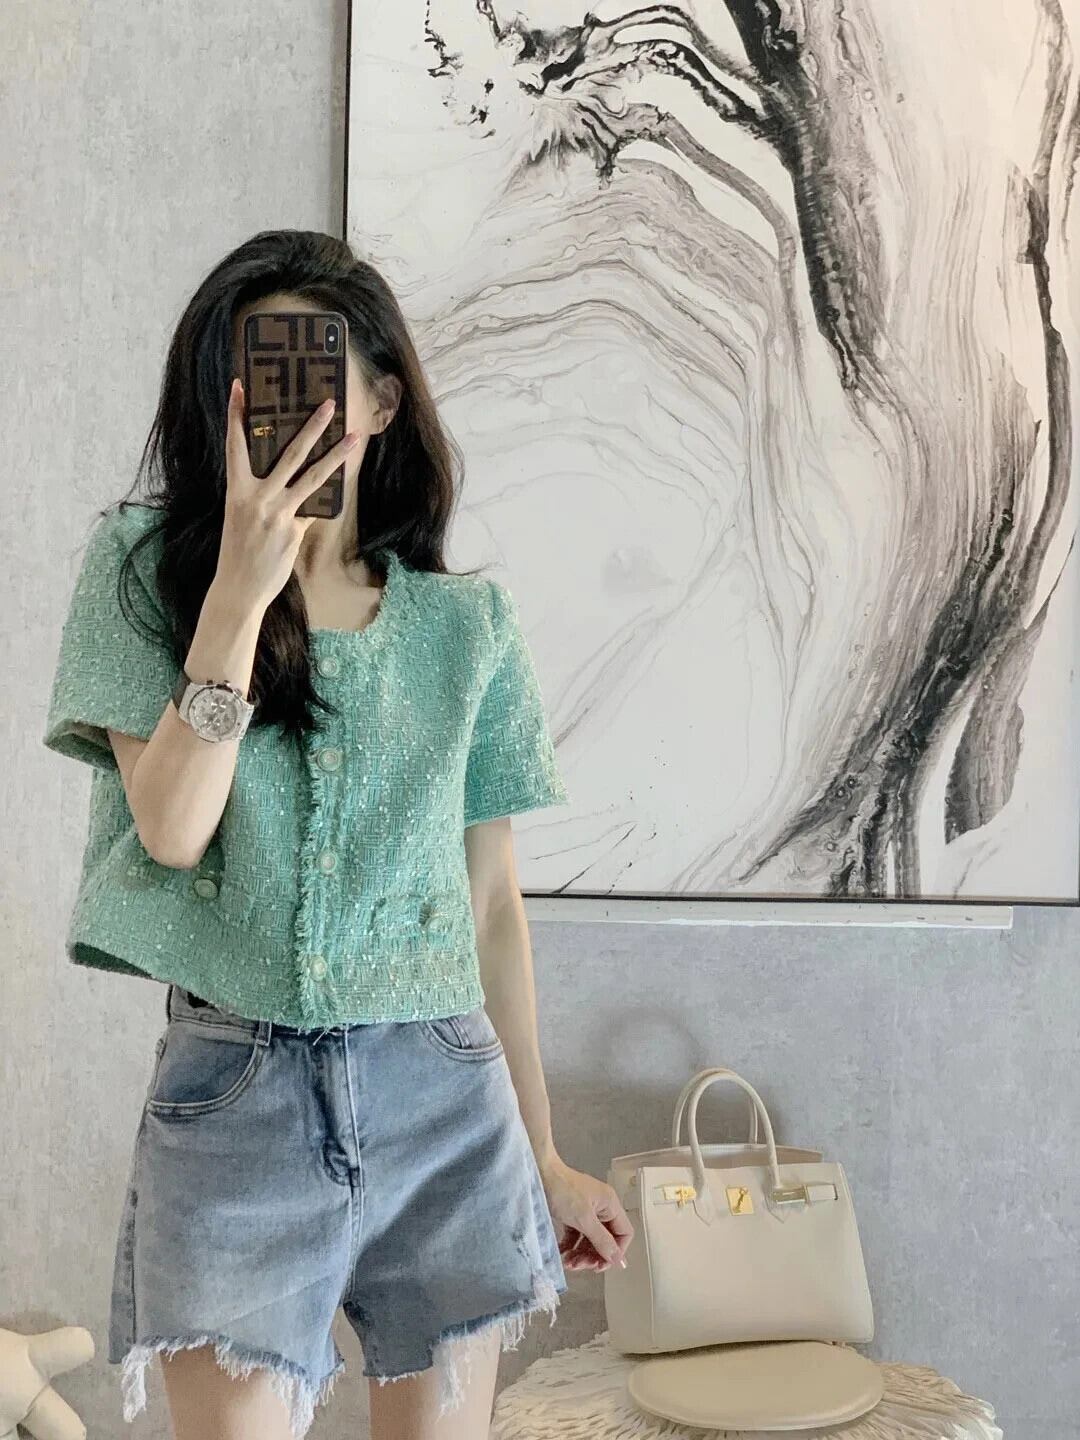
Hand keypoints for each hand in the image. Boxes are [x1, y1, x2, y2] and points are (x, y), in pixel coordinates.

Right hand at [214, 378, 361, 613]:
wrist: (239, 588)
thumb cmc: (238, 550)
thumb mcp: (241, 515)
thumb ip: (264, 494)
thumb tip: (291, 479)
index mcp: (237, 490)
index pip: (236, 445)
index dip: (236, 415)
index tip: (239, 387)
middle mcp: (257, 497)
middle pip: (288, 454)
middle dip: (310, 427)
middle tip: (328, 405)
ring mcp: (279, 514)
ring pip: (313, 478)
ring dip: (335, 456)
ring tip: (353, 438)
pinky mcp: (295, 530)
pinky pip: (313, 509)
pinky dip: (324, 501)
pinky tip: (339, 486)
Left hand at [539, 1153, 634, 1271]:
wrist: (537, 1173)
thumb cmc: (563, 1192)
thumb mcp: (584, 1219)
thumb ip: (602, 1241)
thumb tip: (619, 1260)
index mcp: (611, 1204)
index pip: (624, 1234)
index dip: (615, 1252)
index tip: (599, 1265)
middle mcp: (602, 1207)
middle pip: (606, 1239)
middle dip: (594, 1255)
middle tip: (579, 1265)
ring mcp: (587, 1209)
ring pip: (591, 1239)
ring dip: (581, 1253)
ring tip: (568, 1263)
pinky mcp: (573, 1212)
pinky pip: (577, 1234)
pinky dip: (571, 1245)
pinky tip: (562, 1253)